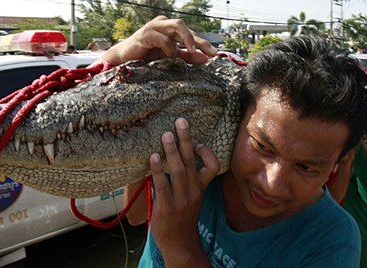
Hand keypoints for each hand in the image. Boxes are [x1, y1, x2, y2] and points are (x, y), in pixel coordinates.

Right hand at [95, 16, 217, 65]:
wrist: (122, 59)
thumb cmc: (145, 56)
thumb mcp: (169, 56)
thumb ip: (186, 56)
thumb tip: (205, 59)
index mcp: (169, 28)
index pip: (190, 34)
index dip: (203, 43)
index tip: (214, 54)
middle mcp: (163, 24)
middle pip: (185, 27)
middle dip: (199, 40)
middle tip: (209, 52)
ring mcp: (154, 27)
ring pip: (176, 26)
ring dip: (187, 38)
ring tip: (192, 50)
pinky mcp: (145, 34)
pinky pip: (163, 38)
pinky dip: (169, 48)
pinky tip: (169, 56)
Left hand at [150, 118, 219, 265]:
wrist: (180, 244)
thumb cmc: (183, 218)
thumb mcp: (192, 198)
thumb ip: (187, 180)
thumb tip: (175, 158)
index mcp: (201, 188)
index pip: (213, 167)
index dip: (208, 153)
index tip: (199, 144)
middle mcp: (193, 191)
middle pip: (193, 161)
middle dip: (186, 139)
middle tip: (180, 121)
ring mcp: (181, 198)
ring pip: (179, 170)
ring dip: (173, 151)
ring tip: (166, 134)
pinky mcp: (167, 206)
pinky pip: (163, 185)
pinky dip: (158, 170)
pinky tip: (153, 157)